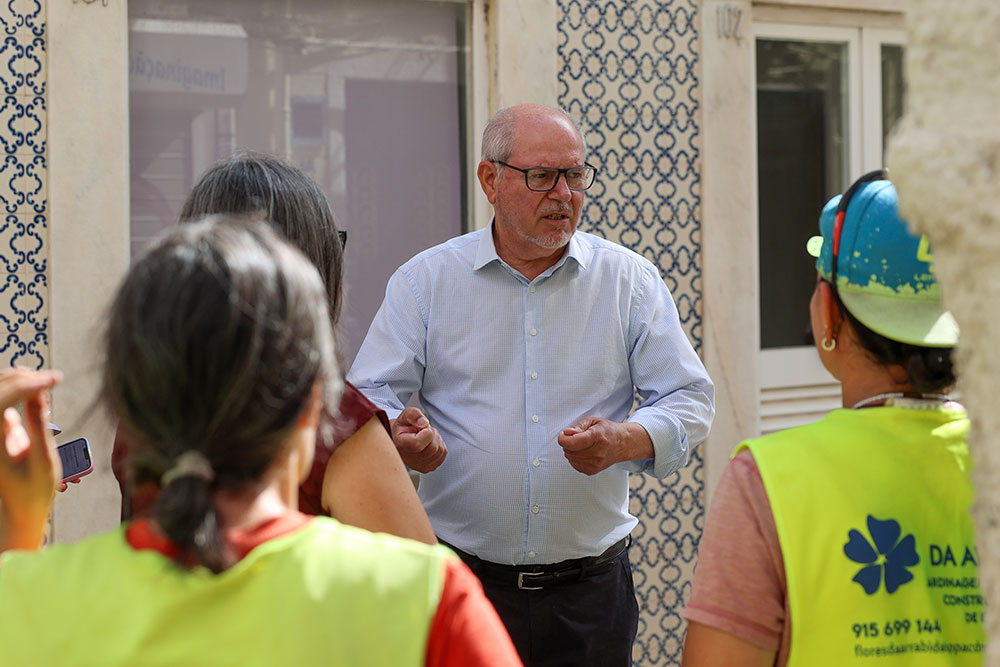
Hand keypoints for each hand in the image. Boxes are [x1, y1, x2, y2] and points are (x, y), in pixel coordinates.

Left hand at [0, 368, 62, 550]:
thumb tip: (40, 393)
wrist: (21, 509)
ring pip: (0, 390)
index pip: (3, 399)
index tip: (56, 379)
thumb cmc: (33, 490)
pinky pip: (5, 400)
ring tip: (47, 386)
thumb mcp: (43, 460)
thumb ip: (39, 425)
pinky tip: (40, 396)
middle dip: (26, 379)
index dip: (29, 384)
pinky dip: (21, 391)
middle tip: (54, 379)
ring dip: (21, 382)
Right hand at [390, 407, 446, 472]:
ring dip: (436, 440)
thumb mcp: (406, 415)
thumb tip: (424, 424)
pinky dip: (439, 446)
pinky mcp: (429, 467)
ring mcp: (419, 466)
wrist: (401, 440)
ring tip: (425, 437)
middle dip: (432, 434)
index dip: (425, 432)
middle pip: (432, 447)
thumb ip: (414, 415)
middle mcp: (408, 460)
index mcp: (400, 445)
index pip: (418, 443)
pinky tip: (428, 443)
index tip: (420, 428)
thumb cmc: (404, 427)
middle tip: (423, 431)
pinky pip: (443, 454)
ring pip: (439, 450)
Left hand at [556, 417, 651, 475]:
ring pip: (570, 458)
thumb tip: (566, 433)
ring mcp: (595, 464)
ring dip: (572, 450)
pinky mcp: (592, 471)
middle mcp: (597, 453)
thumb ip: (578, 426)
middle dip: (568, 443)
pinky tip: (584, 452)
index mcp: (597, 437)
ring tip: (582, 444)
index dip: (563, 438)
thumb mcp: (593, 421)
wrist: (622, 444)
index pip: (572, 442)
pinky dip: (575, 458)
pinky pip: (574, 464)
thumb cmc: (608, 431)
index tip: (564, 434)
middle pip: (569, 450)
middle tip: (577, 437)